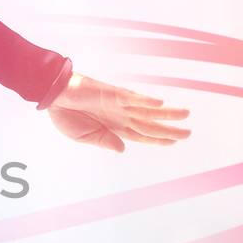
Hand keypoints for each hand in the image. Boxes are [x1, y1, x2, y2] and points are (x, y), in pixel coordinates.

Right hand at [46, 73, 190, 152]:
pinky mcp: (112, 93)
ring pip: (147, 110)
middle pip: (150, 124)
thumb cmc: (65, 116)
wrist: (53, 97)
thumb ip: (104, 141)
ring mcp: (119, 104)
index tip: (174, 141)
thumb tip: (123, 149)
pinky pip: (132, 97)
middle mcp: (121, 115)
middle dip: (169, 129)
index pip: (141, 135)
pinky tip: (160, 102)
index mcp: (114, 128)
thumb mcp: (84, 137)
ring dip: (166, 113)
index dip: (158, 139)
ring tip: (185, 115)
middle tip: (189, 133)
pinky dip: (146, 100)